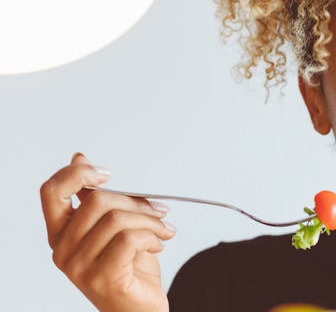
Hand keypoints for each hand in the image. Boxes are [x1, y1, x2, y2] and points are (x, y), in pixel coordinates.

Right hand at [41, 153, 175, 311]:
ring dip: (151, 221)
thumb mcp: (113, 226)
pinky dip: (152, 236)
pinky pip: (129, 240)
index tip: (108, 173)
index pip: (51, 192)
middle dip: (137, 201)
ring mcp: (80, 267)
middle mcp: (63, 251)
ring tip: (165, 230)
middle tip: (159, 210)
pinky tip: (160, 243)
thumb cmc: (130, 267)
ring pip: (117, 220)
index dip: (77, 174)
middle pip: (97, 201)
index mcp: (61, 233)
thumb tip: (79, 159)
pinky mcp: (102, 279)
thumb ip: (96, 198)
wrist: (140, 308)